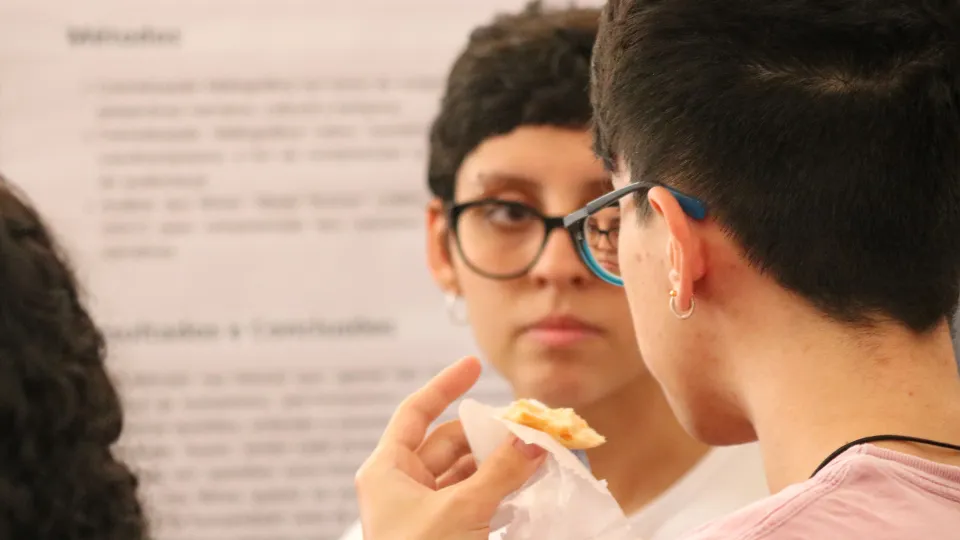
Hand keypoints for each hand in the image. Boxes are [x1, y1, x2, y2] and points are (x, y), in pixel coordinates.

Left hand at [355, 356, 546, 539]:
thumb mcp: (461, 511)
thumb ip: (499, 473)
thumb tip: (532, 440)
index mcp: (387, 471)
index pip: (415, 413)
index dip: (444, 385)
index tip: (475, 365)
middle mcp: (402, 487)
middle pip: (449, 443)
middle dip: (489, 433)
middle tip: (529, 426)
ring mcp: (423, 513)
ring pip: (467, 474)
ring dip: (500, 465)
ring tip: (538, 456)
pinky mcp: (445, 534)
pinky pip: (474, 501)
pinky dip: (499, 492)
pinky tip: (527, 488)